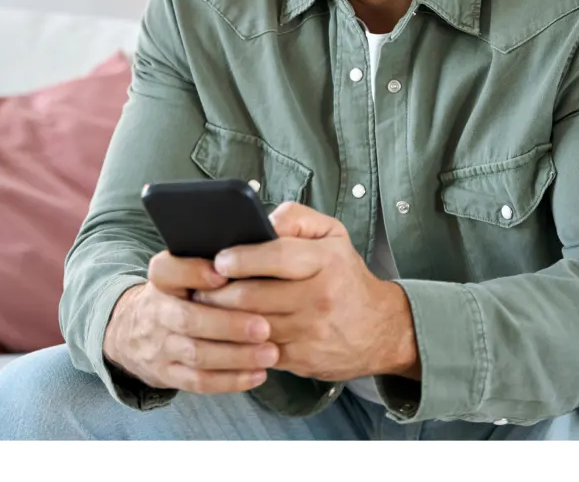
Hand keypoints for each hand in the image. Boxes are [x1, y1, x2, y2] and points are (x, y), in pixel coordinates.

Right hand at [101, 251, 280, 394]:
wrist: (132, 332)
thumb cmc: (178, 295)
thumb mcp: (181, 272)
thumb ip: (207, 262)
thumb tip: (257, 247)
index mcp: (162, 281)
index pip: (166, 270)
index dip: (193, 272)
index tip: (223, 274)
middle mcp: (157, 312)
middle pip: (188, 319)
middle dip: (228, 325)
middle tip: (264, 326)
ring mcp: (160, 346)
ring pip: (197, 354)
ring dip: (236, 356)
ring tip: (270, 352)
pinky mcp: (167, 374)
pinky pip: (198, 381)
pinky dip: (230, 380)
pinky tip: (258, 374)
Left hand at [192, 202, 419, 382]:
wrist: (380, 330)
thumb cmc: (346, 276)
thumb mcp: (333, 235)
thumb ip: (296, 218)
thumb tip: (261, 221)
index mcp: (325, 261)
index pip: (276, 256)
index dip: (241, 258)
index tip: (218, 259)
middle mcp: (319, 297)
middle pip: (253, 296)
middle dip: (217, 292)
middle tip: (198, 287)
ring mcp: (310, 332)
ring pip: (250, 326)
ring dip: (220, 319)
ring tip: (203, 308)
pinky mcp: (302, 359)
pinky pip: (258, 350)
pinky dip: (236, 342)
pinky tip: (224, 332)